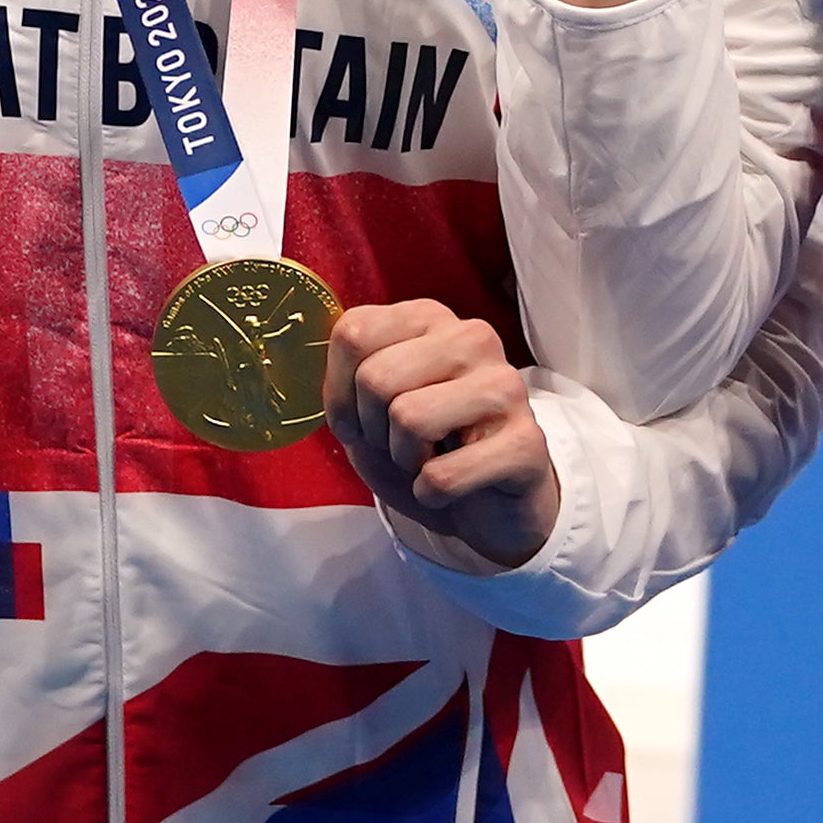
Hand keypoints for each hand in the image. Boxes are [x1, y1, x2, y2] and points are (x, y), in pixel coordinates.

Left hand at [326, 299, 558, 570]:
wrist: (491, 503)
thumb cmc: (426, 448)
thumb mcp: (372, 406)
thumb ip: (344, 375)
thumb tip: (296, 362)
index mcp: (430, 319)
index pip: (353, 333)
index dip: (339, 392)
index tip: (360, 419)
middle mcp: (472, 338)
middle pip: (376, 377)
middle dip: (373, 429)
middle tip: (401, 445)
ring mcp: (505, 387)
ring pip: (409, 418)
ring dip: (404, 460)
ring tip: (427, 460)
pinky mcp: (526, 442)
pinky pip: (442, 475)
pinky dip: (431, 494)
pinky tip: (451, 487)